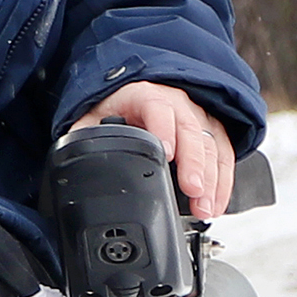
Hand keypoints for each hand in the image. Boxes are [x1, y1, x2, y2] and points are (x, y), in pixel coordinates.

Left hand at [73, 83, 233, 220]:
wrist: (142, 88)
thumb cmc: (120, 104)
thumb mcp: (95, 114)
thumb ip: (85, 133)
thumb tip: (71, 152)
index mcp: (145, 96)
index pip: (158, 108)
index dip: (164, 130)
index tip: (166, 154)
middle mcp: (178, 102)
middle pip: (191, 131)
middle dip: (195, 165)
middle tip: (193, 192)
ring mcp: (198, 116)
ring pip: (212, 145)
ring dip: (211, 180)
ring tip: (205, 208)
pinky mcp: (212, 130)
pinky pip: (224, 155)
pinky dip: (223, 182)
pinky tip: (216, 203)